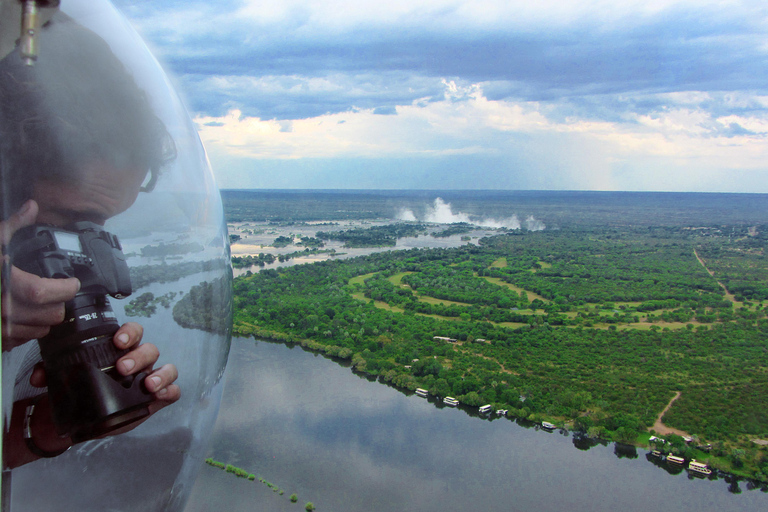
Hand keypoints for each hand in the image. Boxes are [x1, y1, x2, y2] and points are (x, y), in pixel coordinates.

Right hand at [1, 200, 79, 350]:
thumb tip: (31, 207)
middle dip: (58, 303)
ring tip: (38, 304)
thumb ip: (12, 226)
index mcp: (3, 285)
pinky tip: (20, 316)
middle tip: (56, 293)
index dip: (65, 288)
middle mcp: (1, 311)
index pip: (45, 293)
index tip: (71, 283)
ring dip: (43, 318)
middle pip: (51, 315)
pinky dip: (25, 330)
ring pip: (39, 330)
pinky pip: (21, 341)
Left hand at [31, 321, 180, 411]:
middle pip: (149, 349)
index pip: (132, 332)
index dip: (129, 332)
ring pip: (167, 367)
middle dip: (138, 356)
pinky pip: (173, 391)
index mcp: (120, 351)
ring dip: (159, 373)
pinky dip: (170, 391)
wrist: (89, 421)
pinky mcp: (158, 399)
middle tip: (122, 368)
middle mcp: (139, 362)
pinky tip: (159, 396)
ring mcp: (151, 379)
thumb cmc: (84, 392)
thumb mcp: (66, 381)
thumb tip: (38, 375)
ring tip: (146, 385)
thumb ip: (51, 374)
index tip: (118, 341)